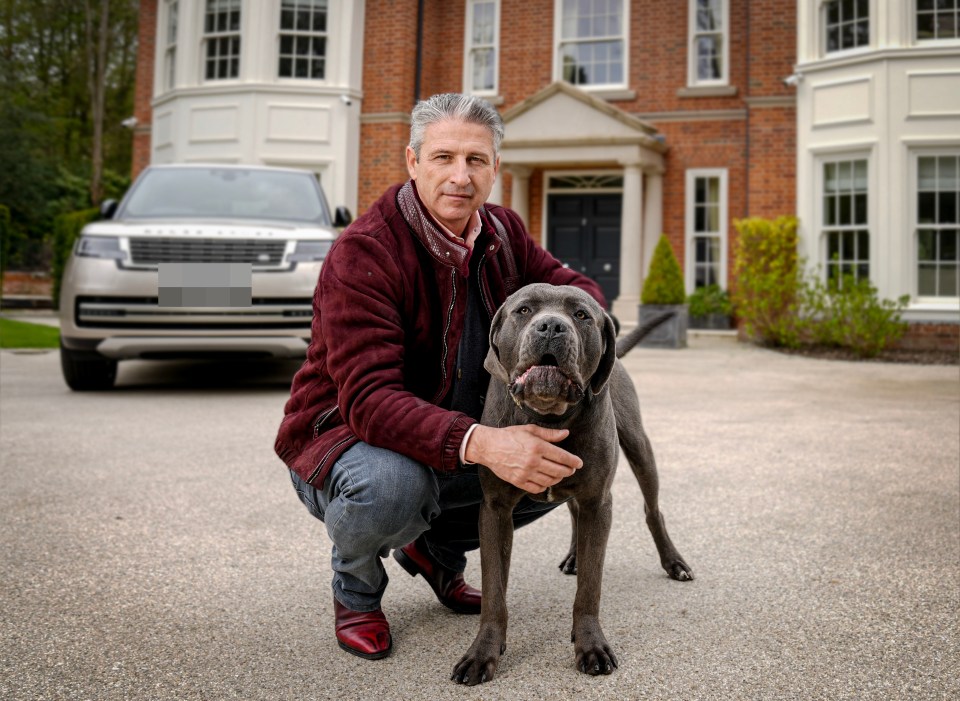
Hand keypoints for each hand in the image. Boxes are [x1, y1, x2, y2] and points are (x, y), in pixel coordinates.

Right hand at [464, 424, 581, 493]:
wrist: (489, 446)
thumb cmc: (509, 435)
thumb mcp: (530, 430)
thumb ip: (549, 434)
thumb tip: (566, 434)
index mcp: (537, 447)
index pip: (562, 457)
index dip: (573, 461)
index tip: (579, 463)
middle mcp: (533, 461)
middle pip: (559, 471)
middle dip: (568, 471)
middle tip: (571, 469)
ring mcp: (526, 473)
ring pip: (550, 481)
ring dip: (558, 479)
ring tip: (560, 474)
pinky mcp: (518, 481)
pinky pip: (537, 488)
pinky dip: (545, 486)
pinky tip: (546, 481)